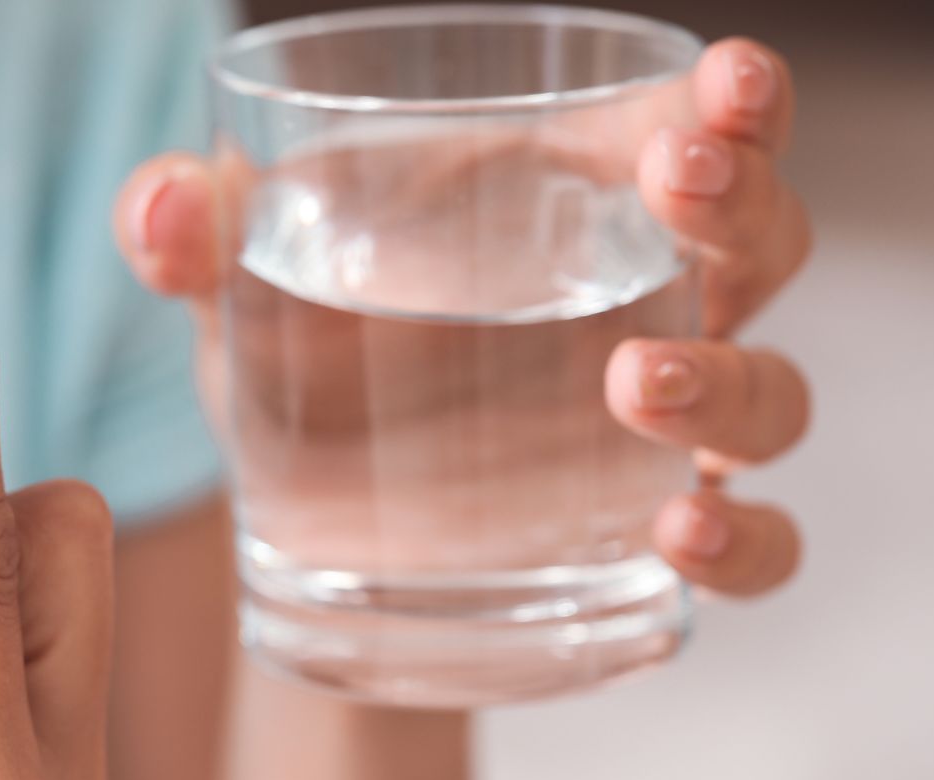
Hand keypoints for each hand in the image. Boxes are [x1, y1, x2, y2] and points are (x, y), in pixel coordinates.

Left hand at [114, 38, 810, 596]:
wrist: (306, 528)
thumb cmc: (297, 355)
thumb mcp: (238, 286)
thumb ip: (193, 231)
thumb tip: (162, 206)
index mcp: (567, 198)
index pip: (690, 125)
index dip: (734, 100)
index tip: (722, 82)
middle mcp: (644, 300)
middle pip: (765, 237)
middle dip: (741, 203)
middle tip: (673, 190)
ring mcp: (662, 430)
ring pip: (771, 393)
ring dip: (726, 380)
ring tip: (630, 381)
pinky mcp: (647, 543)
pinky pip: (756, 544)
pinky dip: (742, 541)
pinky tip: (680, 533)